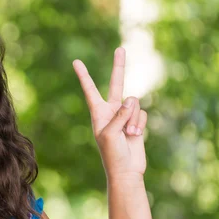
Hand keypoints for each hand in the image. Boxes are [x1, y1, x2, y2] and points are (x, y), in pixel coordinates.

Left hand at [72, 47, 146, 177]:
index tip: (76, 62)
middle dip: (119, 66)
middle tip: (120, 49)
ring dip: (134, 118)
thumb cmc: (112, 154)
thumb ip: (121, 114)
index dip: (84, 76)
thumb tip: (132, 98)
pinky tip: (135, 136)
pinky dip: (140, 123)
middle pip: (116, 84)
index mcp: (98, 112)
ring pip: (135, 102)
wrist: (126, 170)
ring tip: (129, 134)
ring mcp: (125, 115)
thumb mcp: (110, 133)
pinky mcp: (137, 121)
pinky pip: (143, 113)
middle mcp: (111, 110)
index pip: (90, 90)